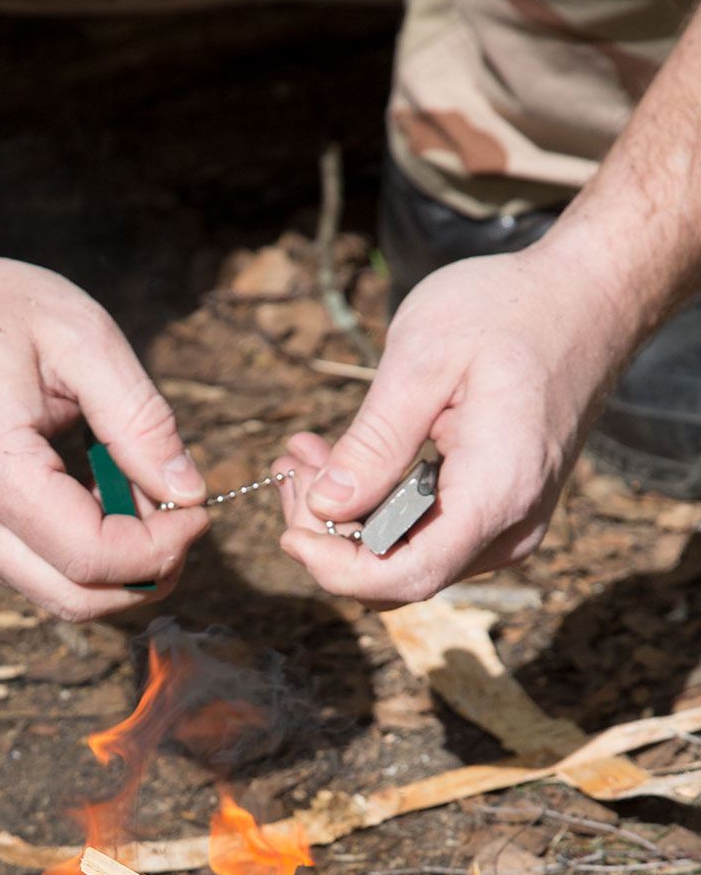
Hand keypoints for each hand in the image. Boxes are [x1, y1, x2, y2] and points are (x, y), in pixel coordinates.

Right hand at [0, 237, 208, 620]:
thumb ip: (142, 420)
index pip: (93, 558)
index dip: (162, 548)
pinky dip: (86, 554)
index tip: (199, 509)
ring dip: (119, 564)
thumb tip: (189, 493)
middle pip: (79, 599)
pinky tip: (97, 496)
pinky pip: (38, 575)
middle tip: (184, 517)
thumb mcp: (82, 338)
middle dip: (149, 572)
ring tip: (137, 492)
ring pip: (61, 596)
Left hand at [278, 244, 627, 607]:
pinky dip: (374, 509)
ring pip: (404, 561)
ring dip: (345, 522)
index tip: (287, 531)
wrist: (586, 297)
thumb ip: (375, 442)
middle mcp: (509, 528)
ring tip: (306, 456)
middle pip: (396, 577)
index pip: (405, 576)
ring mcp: (506, 526)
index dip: (335, 569)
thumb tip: (327, 507)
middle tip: (291, 466)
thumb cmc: (509, 312)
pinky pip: (424, 536)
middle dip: (329, 536)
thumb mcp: (425, 358)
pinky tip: (340, 461)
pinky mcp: (496, 514)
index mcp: (495, 494)